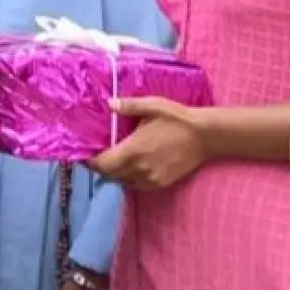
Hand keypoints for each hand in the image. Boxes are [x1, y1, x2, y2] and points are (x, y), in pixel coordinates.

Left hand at [89, 97, 213, 190]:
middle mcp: (139, 168)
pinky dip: (128, 177)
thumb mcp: (152, 106)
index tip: (84, 154)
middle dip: (99, 166)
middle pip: (109, 174)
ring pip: (122, 181)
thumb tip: (109, 103)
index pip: (102, 164)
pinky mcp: (160, 183)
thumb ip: (128, 106)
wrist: (205, 137)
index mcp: (134, 150)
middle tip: (96, 155)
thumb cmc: (177, 119)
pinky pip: (136, 185)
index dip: (90, 161)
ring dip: (113, 173)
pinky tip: (130, 165)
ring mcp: (151, 178)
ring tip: (112, 159)